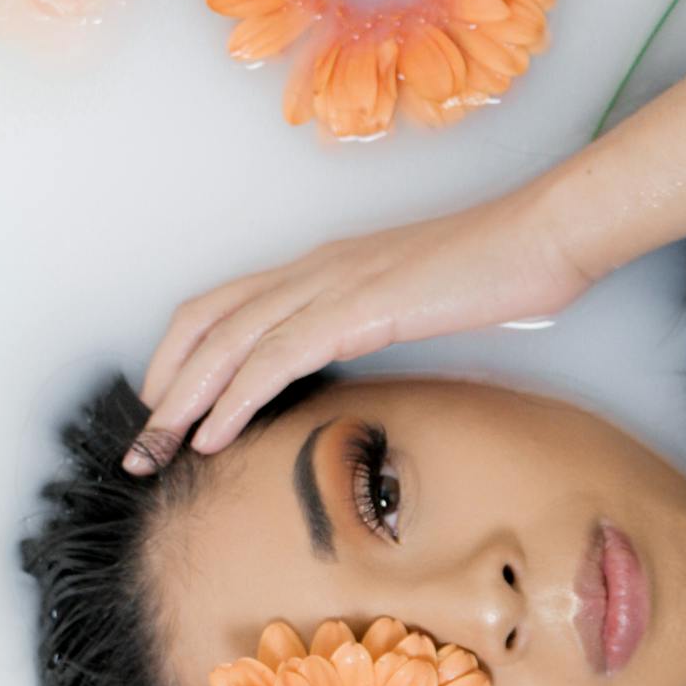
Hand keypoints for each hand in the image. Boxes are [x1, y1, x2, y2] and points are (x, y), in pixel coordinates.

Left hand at [123, 184, 592, 473]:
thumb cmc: (503, 267)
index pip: (226, 305)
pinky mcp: (358, 307)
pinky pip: (276, 357)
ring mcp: (334, 283)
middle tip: (140, 445)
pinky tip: (211, 434)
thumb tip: (365, 354)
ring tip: (155, 449)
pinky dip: (234, 399)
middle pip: (208, 323)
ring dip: (183, 401)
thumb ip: (382, 320)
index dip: (183, 356)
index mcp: (327, 265)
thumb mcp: (425, 300)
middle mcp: (315, 267)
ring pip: (228, 342)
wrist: (546, 236)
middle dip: (164, 386)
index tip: (166, 408)